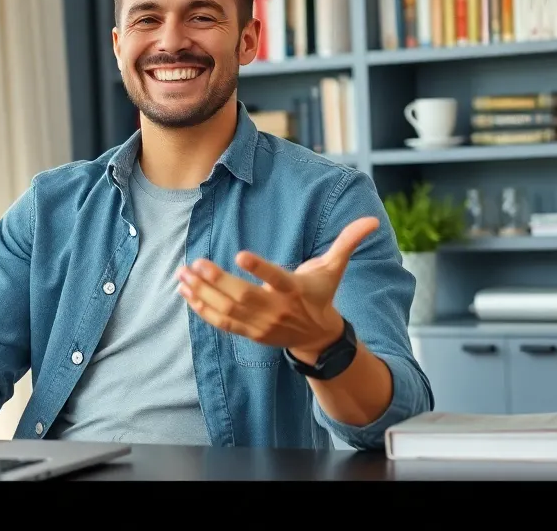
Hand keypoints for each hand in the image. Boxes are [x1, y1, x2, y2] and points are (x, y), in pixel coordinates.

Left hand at [175, 217, 379, 361]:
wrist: (319, 337)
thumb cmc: (321, 294)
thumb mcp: (335, 268)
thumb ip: (348, 242)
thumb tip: (373, 219)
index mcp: (295, 290)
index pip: (277, 278)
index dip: (260, 269)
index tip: (240, 255)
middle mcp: (276, 309)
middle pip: (244, 297)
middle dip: (218, 281)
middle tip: (197, 263)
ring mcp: (261, 324)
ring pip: (228, 311)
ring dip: (202, 293)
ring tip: (182, 274)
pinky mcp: (249, 333)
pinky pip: (222, 323)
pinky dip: (201, 309)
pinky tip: (184, 292)